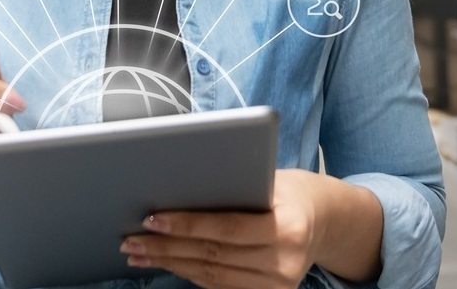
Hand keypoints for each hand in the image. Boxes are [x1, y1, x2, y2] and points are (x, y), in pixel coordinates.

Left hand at [120, 169, 318, 288]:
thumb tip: (179, 187)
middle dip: (166, 247)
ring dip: (170, 264)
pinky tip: (168, 262)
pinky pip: (220, 286)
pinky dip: (190, 273)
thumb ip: (233, 188)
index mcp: (287, 227)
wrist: (324, 220)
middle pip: (213, 256)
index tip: (152, 217)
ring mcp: (277, 286)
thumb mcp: (270, 179)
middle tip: (132, 239)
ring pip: (211, 276)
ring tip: (139, 253)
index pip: (226, 229)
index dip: (186, 224)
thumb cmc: (289, 190)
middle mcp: (284, 262)